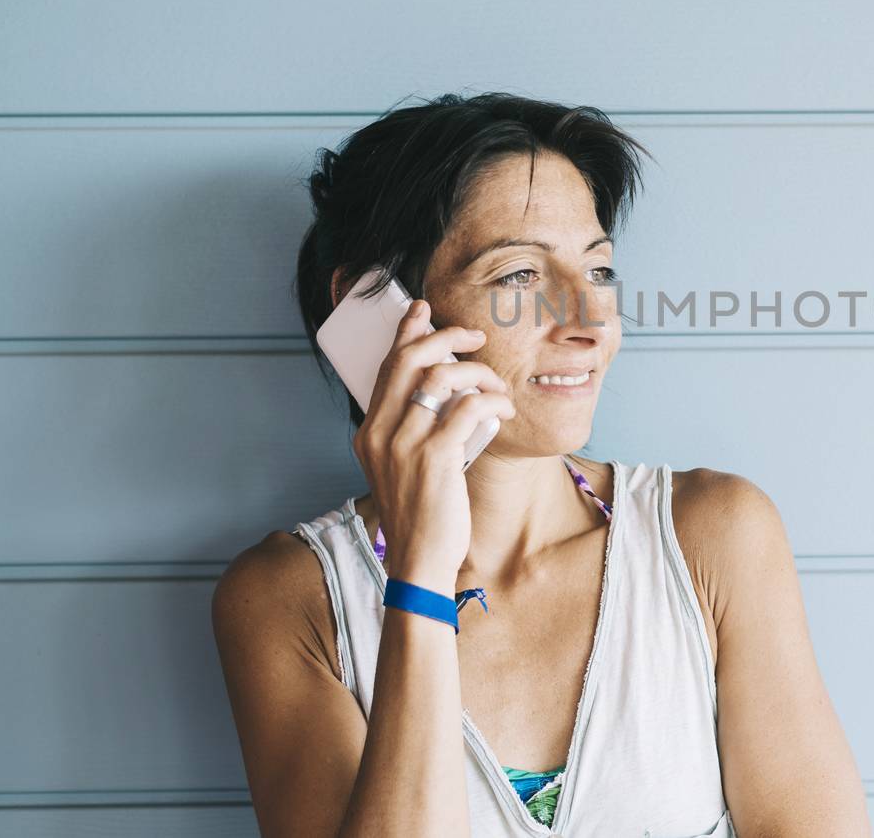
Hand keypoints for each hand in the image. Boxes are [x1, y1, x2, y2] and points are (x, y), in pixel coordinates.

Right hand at [351, 299, 514, 592]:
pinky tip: (504, 407)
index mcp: (369, 433)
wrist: (419, 561)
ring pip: (440, 378)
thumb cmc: (420, 514)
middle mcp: (379, 434)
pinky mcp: (435, 458)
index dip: (406, 333)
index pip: (386, 368)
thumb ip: (412, 433)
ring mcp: (405, 445)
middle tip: (474, 335)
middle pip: (408, 361)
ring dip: (477, 372)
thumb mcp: (401, 468)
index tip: (424, 311)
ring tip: (497, 384)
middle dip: (444, 337)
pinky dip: (492, 400)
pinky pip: (468, 408)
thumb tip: (443, 395)